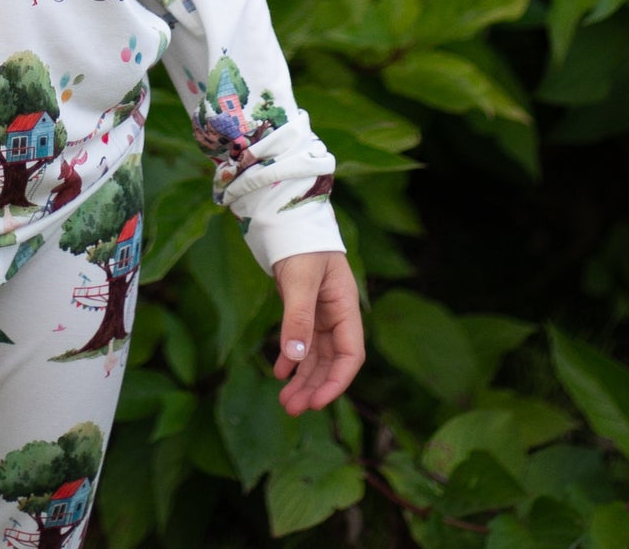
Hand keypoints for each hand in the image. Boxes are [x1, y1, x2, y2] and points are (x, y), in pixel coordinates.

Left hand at [269, 250, 363, 414]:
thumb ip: (298, 317)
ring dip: (302, 379)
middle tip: (292, 409)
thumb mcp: (300, 280)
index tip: (317, 402)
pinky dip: (290, 359)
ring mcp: (321, 315)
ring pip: (315, 357)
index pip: (350, 355)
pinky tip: (278, 373)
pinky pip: (300, 343)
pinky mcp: (304, 312)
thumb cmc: (301, 244)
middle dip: (314, 387)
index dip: (336, 382)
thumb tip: (294, 357)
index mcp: (346, 308)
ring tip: (285, 402)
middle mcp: (337, 316)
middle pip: (331, 362)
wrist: (288, 220)